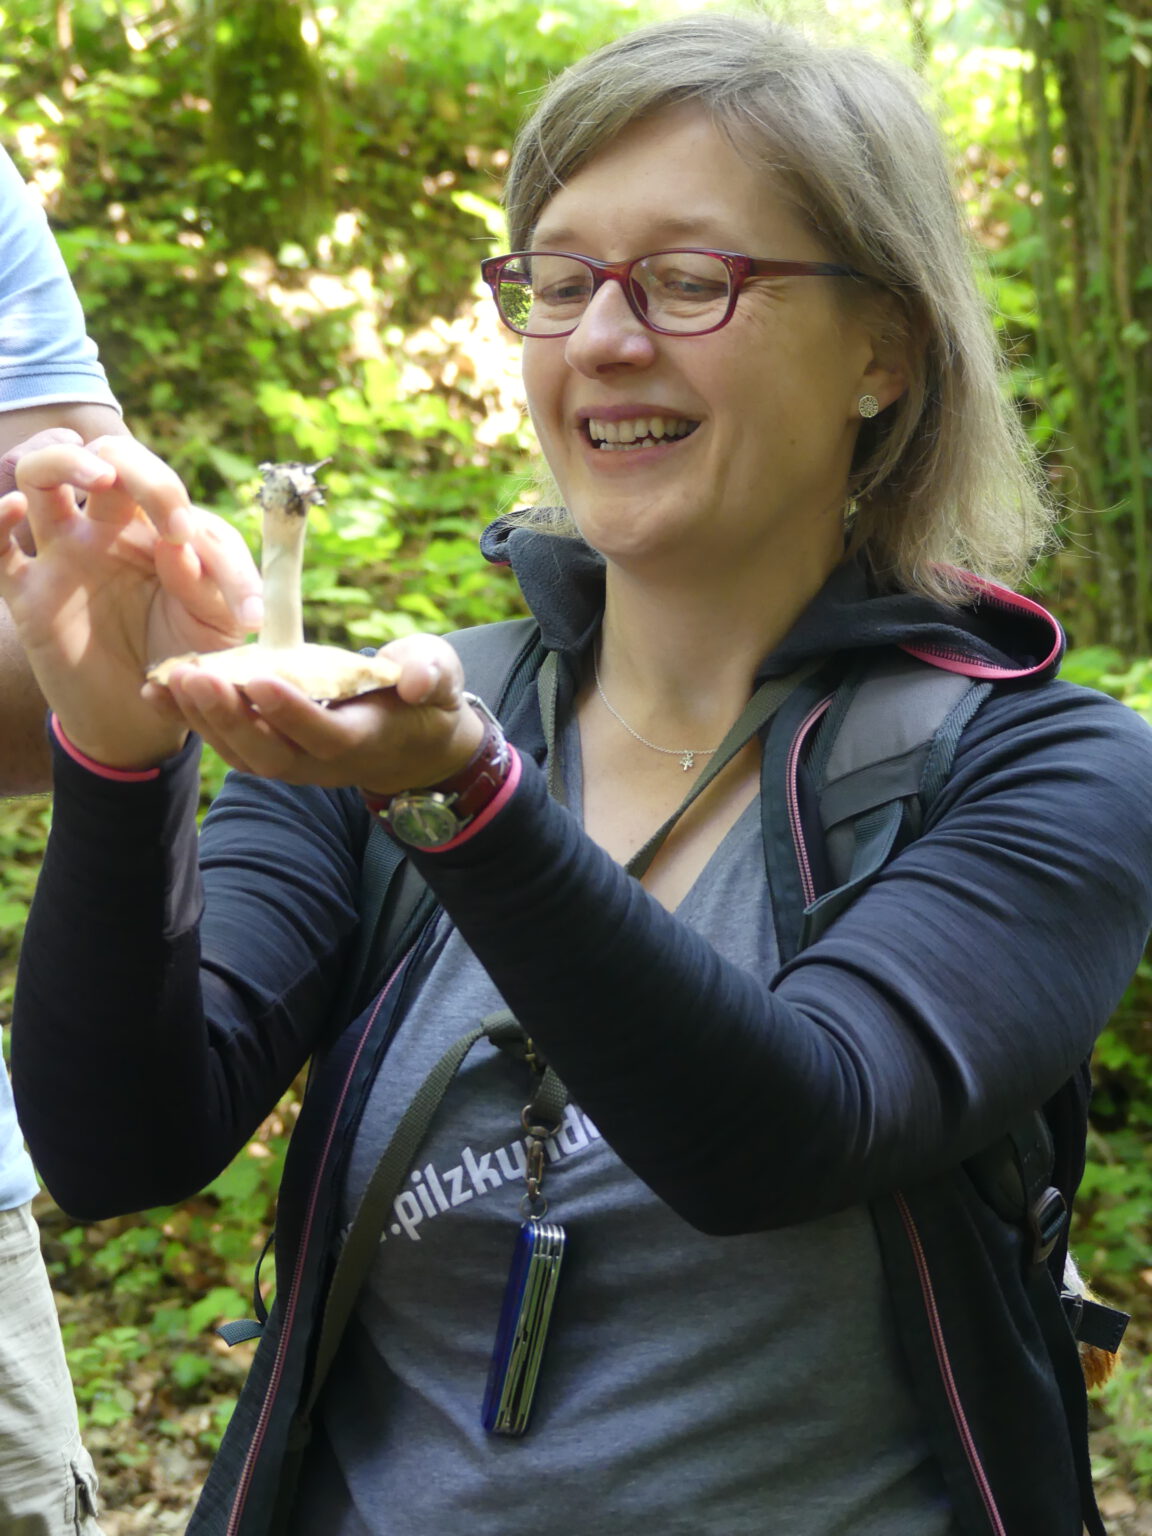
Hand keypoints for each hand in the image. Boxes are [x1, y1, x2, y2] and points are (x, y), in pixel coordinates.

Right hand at [0, 437, 262, 768]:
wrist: (139, 719)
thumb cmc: (183, 659)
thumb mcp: (216, 627)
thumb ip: (210, 585)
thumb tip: (180, 543)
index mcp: (159, 529)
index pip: (173, 492)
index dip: (207, 527)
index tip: (237, 597)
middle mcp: (108, 530)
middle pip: (108, 455)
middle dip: (143, 473)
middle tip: (176, 528)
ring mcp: (63, 556)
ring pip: (39, 473)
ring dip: (64, 460)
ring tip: (99, 475)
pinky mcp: (28, 594)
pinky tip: (15, 508)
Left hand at [148, 634, 484, 791]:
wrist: (411, 740)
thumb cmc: (424, 696)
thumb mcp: (441, 676)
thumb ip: (431, 674)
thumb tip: (414, 682)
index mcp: (365, 741)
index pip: (324, 735)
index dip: (292, 712)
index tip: (260, 679)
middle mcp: (323, 764)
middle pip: (270, 754)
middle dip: (230, 718)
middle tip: (195, 678)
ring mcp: (294, 764)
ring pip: (242, 754)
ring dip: (203, 721)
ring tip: (169, 680)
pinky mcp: (270, 752)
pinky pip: (227, 744)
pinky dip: (193, 721)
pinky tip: (158, 690)